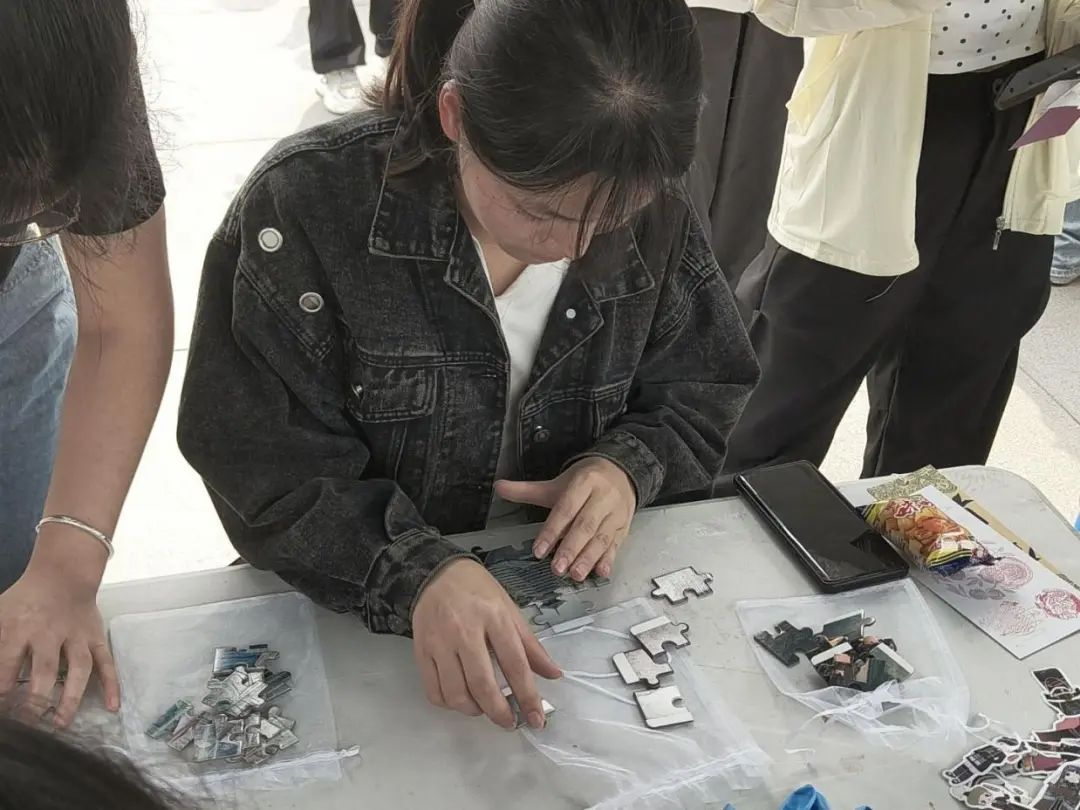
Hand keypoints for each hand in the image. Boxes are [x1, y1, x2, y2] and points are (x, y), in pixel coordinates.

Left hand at [0, 557, 118, 726]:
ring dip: (71, 698)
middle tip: (29, 724)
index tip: (3, 713)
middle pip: (44, 670)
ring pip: (77, 670)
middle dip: (36, 700)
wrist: (62, 573)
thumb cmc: (24, 599)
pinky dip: (111, 684)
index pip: (7, 666)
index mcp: (19, 629)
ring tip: (61, 724)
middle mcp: (49, 635)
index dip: (3, 692)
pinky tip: (112, 706)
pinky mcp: (96, 638)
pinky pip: (106, 662)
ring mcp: (76, 638)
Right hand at [412, 559, 561, 729]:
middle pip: (483, 684)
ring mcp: (439, 642)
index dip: (528, 697)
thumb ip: (530, 645)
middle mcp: (465, 630)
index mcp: (494, 617)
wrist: (436, 573)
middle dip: (500, 712)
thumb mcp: (509, 609)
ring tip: (485, 708)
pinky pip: (434, 691)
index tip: (537, 719)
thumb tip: (553, 674)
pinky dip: (449, 704)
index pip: (515, 664)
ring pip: (456, 693)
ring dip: (474, 710)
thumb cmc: (477, 590)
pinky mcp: (420, 650)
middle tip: (509, 722)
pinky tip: (461, 699)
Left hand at [495, 457, 635, 580]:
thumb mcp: (557, 483)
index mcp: (584, 483)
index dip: (552, 531)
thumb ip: (527, 490)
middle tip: (557, 569)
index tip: (539, 551)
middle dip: (571, 548)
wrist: (620, 472)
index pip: (566, 509)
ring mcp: (616, 513)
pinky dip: (609, 559)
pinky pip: (617, 544)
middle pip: (585, 525)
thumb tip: (498, 487)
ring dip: (589, 558)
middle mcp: (603, 497)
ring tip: (575, 575)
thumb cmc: (585, 482)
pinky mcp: (624, 526)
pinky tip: (601, 572)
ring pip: (602, 537)